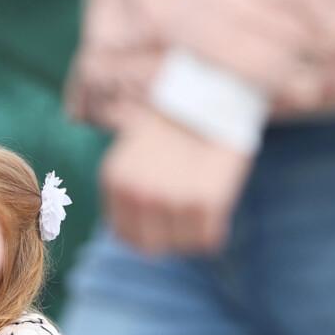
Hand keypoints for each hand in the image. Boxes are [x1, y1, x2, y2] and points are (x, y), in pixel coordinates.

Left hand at [100, 106, 253, 255]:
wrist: (213, 86)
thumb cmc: (178, 119)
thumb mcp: (135, 151)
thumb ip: (130, 188)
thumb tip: (136, 231)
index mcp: (116, 181)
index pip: (126, 236)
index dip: (148, 232)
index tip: (165, 219)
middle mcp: (138, 194)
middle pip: (152, 248)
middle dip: (170, 237)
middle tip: (187, 216)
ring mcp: (171, 200)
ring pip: (182, 246)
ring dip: (194, 231)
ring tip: (204, 201)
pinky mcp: (206, 202)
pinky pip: (209, 239)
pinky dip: (215, 229)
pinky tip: (218, 203)